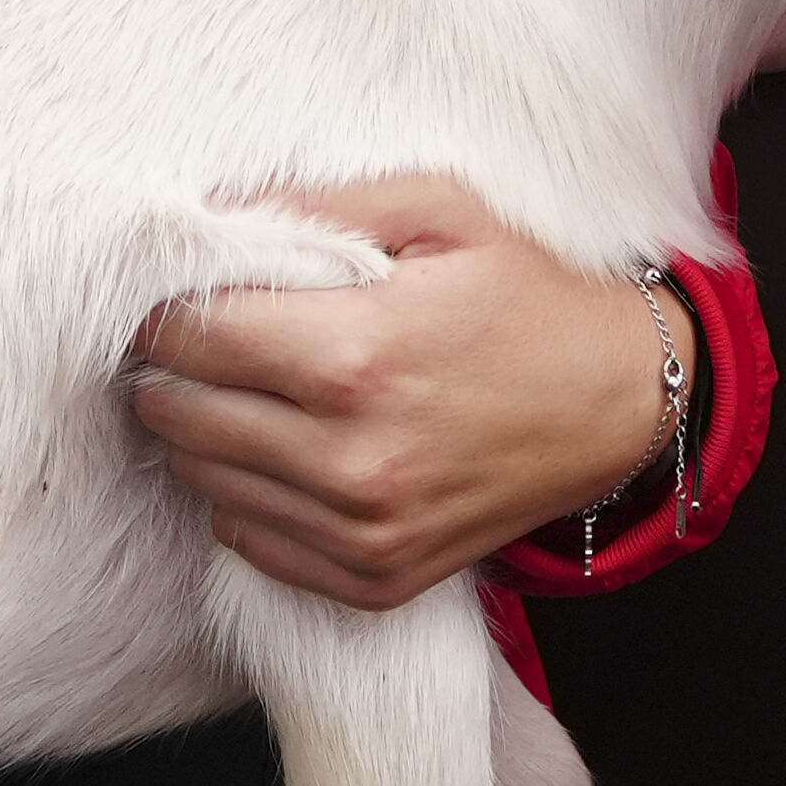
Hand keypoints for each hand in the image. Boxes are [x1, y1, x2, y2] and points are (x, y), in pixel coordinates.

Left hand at [128, 175, 684, 609]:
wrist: (620, 405)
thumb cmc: (526, 295)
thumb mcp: (439, 211)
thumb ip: (320, 206)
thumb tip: (211, 215)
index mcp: (357, 356)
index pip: (191, 338)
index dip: (166, 310)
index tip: (174, 295)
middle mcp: (350, 459)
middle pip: (181, 415)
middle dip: (170, 370)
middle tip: (197, 340)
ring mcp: (363, 531)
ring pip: (203, 483)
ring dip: (202, 433)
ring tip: (245, 390)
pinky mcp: (373, 579)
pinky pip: (247, 543)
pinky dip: (243, 496)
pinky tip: (283, 450)